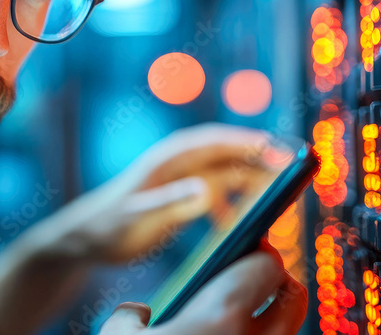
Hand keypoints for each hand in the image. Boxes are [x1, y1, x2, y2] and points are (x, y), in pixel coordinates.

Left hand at [55, 123, 284, 262]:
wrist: (85, 238)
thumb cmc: (106, 227)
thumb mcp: (137, 218)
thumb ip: (170, 203)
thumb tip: (206, 191)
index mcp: (168, 159)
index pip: (215, 141)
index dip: (248, 142)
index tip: (279, 148)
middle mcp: (179, 164)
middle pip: (229, 154)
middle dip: (262, 158)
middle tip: (296, 170)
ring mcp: (183, 179)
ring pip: (228, 173)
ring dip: (254, 181)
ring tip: (281, 195)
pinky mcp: (185, 197)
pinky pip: (220, 194)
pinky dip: (237, 203)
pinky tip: (243, 223)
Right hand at [99, 243, 307, 334]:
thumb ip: (129, 318)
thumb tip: (138, 315)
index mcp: (222, 316)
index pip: (268, 265)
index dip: (257, 253)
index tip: (245, 251)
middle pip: (294, 299)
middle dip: (279, 285)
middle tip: (255, 283)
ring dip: (269, 325)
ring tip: (237, 324)